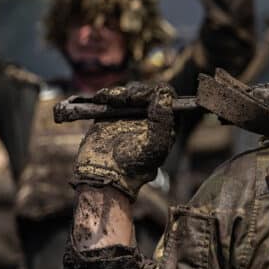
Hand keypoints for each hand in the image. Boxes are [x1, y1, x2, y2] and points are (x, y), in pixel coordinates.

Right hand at [71, 82, 175, 199]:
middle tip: (126, 99)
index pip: (167, 98)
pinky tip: (100, 98)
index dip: (158, 92)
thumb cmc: (135, 166)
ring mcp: (129, 114)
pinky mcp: (111, 114)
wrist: (106, 176)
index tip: (146, 97)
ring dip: (120, 93)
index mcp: (164, 123)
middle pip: (147, 92)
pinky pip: (111, 98)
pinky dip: (106, 95)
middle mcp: (149, 116)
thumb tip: (164, 93)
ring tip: (111, 101)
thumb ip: (162, 119)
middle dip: (136, 92)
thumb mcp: (155, 145)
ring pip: (129, 93)